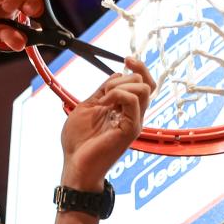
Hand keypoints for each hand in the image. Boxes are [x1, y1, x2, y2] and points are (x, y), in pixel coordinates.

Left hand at [60, 59, 156, 189]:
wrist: (75, 164)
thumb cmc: (79, 141)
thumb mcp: (88, 106)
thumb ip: (103, 91)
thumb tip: (117, 74)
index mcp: (125, 109)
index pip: (144, 83)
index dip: (138, 67)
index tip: (126, 59)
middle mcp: (133, 115)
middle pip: (147, 83)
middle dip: (125, 76)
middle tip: (105, 91)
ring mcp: (134, 122)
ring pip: (144, 88)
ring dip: (121, 85)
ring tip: (104, 99)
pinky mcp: (131, 129)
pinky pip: (132, 100)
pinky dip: (117, 94)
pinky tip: (104, 104)